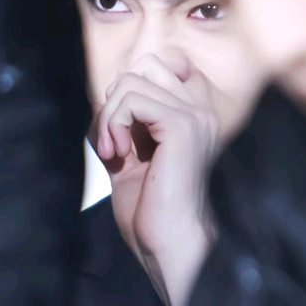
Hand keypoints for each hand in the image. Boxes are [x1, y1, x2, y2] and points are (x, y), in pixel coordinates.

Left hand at [94, 54, 219, 305]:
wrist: (168, 241)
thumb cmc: (149, 206)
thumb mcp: (130, 152)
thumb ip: (124, 120)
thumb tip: (106, 95)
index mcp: (193, 113)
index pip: (163, 63)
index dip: (133, 87)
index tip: (123, 124)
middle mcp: (199, 108)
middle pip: (143, 67)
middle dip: (115, 101)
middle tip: (112, 141)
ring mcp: (193, 114)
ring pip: (130, 82)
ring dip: (109, 118)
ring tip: (113, 153)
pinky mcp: (181, 125)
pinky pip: (131, 100)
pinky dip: (113, 124)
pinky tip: (117, 155)